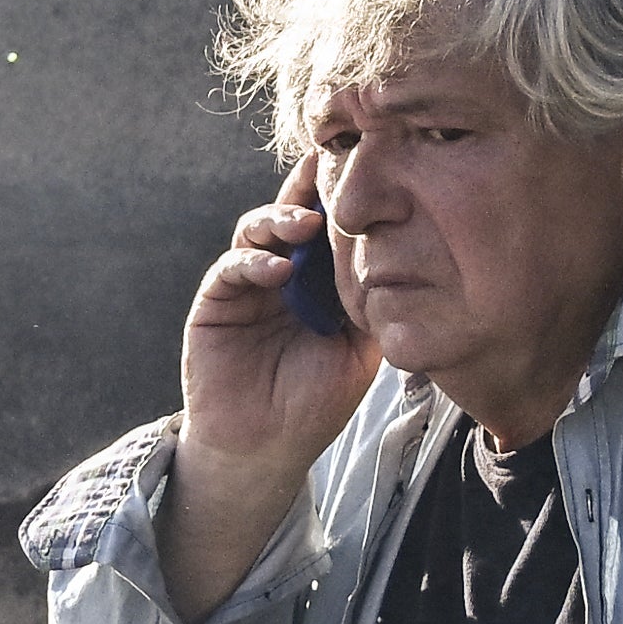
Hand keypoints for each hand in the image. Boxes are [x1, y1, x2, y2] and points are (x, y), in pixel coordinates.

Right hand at [163, 193, 372, 617]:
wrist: (265, 448)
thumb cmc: (316, 403)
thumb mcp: (361, 351)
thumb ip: (374, 305)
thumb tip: (405, 257)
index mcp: (320, 279)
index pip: (332, 227)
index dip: (346, 202)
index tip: (370, 175)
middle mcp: (284, 271)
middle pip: (294, 213)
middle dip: (311, 191)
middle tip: (331, 176)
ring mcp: (249, 282)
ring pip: (259, 228)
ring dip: (281, 219)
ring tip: (305, 225)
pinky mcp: (217, 300)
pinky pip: (232, 267)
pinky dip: (254, 261)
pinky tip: (277, 270)